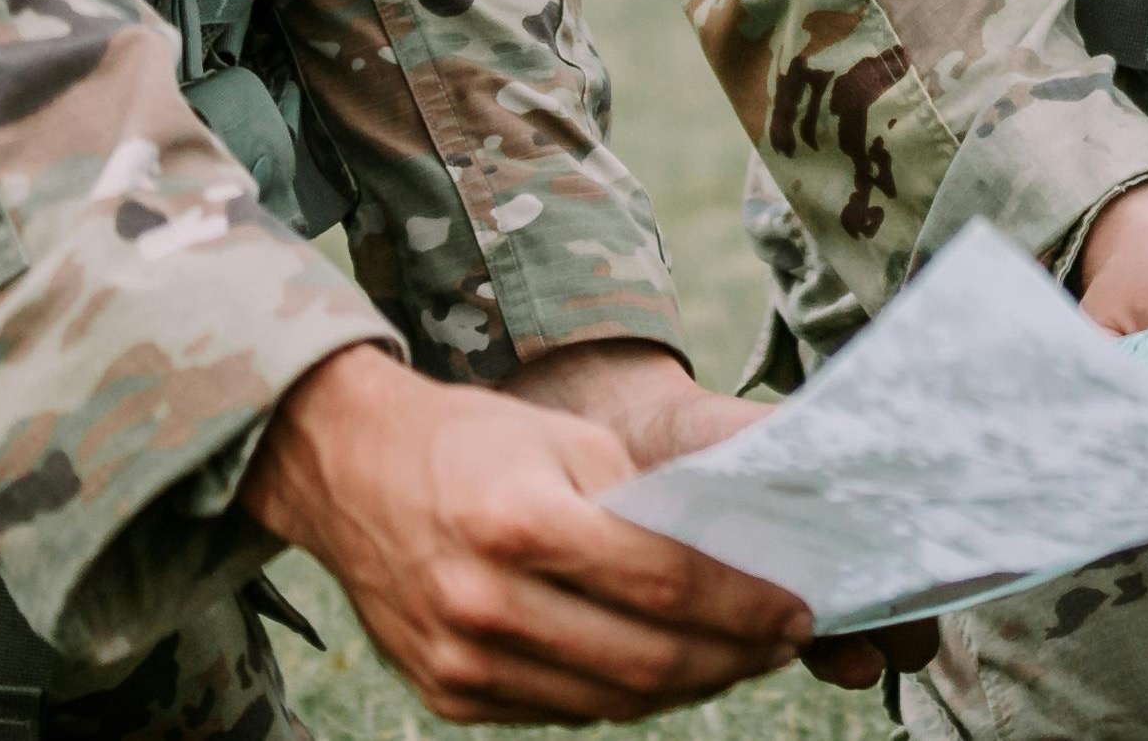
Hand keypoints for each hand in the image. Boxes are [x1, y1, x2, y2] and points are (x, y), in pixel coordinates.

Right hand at [243, 344, 810, 723]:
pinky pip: (562, 710)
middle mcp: (484, 602)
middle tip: (782, 641)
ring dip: (689, 686)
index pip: (665, 583)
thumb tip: (738, 550)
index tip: (799, 609)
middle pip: (647, 660)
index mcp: (519, 522)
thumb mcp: (563, 439)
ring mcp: (461, 661)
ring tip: (736, 656)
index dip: (745, 604)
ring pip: (611, 701)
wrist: (348, 471)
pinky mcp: (449, 695)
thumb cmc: (469, 443)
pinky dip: (623, 695)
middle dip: (733, 657)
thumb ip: (643, 501)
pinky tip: (664, 668)